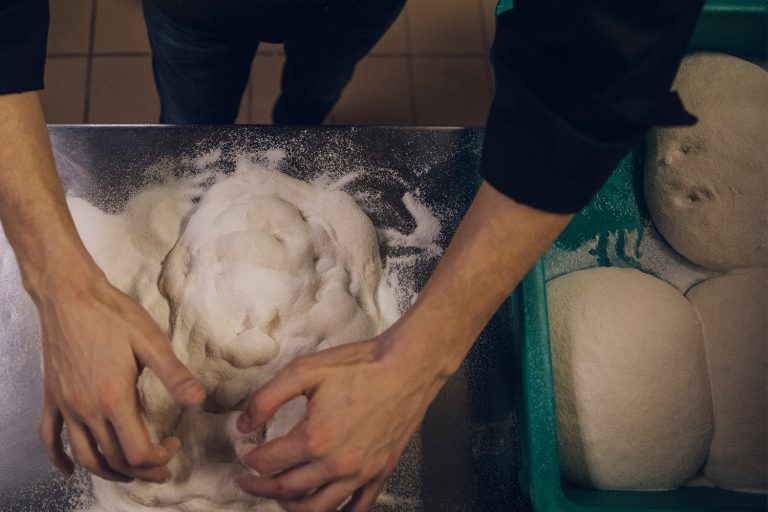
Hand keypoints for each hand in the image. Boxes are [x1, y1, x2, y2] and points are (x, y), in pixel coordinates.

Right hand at [35, 273, 204, 482]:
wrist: (70, 295)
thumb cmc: (112, 314)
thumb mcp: (151, 341)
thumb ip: (175, 374)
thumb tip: (199, 399)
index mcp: (114, 397)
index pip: (136, 451)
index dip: (159, 458)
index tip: (174, 444)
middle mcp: (87, 408)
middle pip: (113, 459)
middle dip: (141, 470)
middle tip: (161, 467)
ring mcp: (66, 405)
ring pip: (84, 456)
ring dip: (108, 471)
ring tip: (129, 472)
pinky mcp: (52, 397)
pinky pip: (49, 439)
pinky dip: (59, 460)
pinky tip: (68, 469)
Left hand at [235, 331, 445, 511]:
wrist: (407, 366)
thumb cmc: (360, 365)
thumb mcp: (304, 370)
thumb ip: (267, 398)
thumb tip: (243, 425)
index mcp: (314, 438)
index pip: (268, 461)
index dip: (247, 458)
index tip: (243, 451)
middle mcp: (336, 463)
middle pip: (286, 489)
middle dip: (259, 486)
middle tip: (245, 479)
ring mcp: (360, 472)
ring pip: (317, 508)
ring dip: (290, 506)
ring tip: (277, 496)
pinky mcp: (380, 472)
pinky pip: (357, 507)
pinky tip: (326, 508)